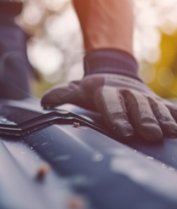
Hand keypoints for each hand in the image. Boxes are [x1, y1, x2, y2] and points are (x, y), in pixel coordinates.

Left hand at [42, 73, 176, 141]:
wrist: (116, 72)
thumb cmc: (93, 89)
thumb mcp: (76, 89)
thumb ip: (61, 96)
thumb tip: (45, 103)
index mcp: (106, 91)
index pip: (111, 104)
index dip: (117, 117)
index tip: (124, 132)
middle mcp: (128, 93)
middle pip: (137, 106)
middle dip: (144, 120)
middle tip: (151, 135)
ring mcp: (145, 96)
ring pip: (156, 107)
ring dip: (164, 119)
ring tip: (170, 133)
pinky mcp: (159, 101)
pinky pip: (171, 108)